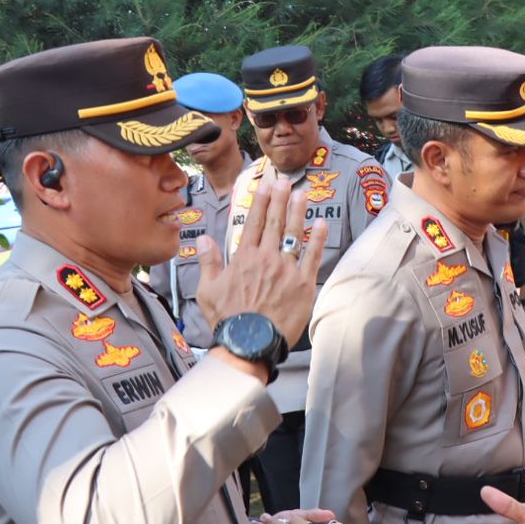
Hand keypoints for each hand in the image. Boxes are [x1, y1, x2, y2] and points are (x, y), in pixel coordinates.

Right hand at [196, 176, 326, 351]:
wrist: (249, 342)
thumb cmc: (227, 320)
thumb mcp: (207, 290)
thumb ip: (207, 262)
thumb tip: (203, 239)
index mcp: (244, 258)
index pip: (253, 222)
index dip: (260, 202)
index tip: (266, 186)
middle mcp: (266, 258)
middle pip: (275, 222)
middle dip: (281, 199)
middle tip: (286, 181)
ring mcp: (286, 269)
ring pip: (294, 234)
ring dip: (298, 212)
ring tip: (302, 194)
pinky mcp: (303, 284)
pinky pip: (312, 256)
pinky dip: (317, 239)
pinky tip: (321, 224)